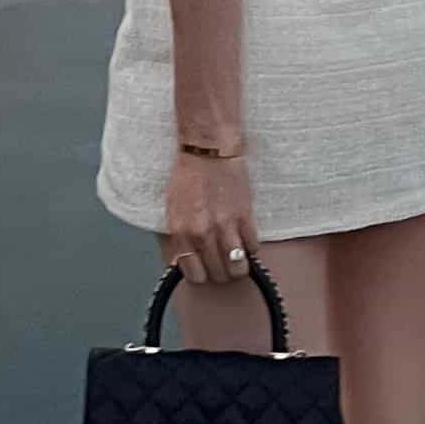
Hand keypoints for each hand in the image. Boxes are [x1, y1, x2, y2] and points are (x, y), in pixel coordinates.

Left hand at [162, 142, 256, 294]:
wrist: (206, 148)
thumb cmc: (187, 174)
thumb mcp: (172, 208)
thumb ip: (179, 236)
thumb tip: (184, 259)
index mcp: (180, 232)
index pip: (192, 273)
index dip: (200, 275)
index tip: (205, 271)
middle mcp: (201, 233)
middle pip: (216, 273)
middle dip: (220, 273)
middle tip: (223, 263)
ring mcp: (224, 226)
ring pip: (237, 267)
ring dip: (238, 267)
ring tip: (238, 260)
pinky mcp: (244, 216)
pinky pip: (253, 247)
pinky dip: (251, 247)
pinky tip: (246, 239)